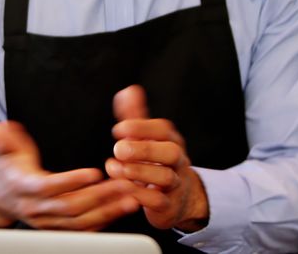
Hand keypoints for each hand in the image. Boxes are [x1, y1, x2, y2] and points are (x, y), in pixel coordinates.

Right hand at [0, 121, 139, 230]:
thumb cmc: (8, 169)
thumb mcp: (3, 149)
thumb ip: (1, 138)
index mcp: (24, 186)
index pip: (49, 186)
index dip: (71, 181)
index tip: (94, 172)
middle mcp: (36, 208)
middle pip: (70, 207)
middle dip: (100, 197)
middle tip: (124, 184)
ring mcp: (48, 222)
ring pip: (80, 222)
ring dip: (107, 211)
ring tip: (130, 198)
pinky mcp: (58, 229)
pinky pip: (83, 231)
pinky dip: (103, 222)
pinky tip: (120, 210)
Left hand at [105, 85, 209, 231]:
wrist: (181, 198)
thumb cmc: (157, 163)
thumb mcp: (147, 139)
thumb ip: (136, 116)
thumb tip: (128, 90)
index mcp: (171, 141)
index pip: (164, 129)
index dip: (142, 127)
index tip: (118, 128)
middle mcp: (177, 161)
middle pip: (171, 151)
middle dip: (145, 149)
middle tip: (118, 148)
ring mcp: (175, 184)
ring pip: (165, 177)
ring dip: (139, 172)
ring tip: (116, 168)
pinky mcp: (169, 206)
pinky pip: (159, 201)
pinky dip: (140, 195)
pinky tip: (122, 187)